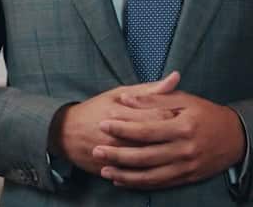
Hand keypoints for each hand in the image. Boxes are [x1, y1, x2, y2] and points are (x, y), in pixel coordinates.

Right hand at [50, 72, 181, 174]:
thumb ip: (149, 90)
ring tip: (175, 147)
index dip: (177, 115)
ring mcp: (113, 154)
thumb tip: (176, 77)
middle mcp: (117, 134)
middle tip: (185, 133)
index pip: (158, 114)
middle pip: (155, 137)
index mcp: (121, 112)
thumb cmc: (96, 109)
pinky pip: (136, 174)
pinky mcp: (110, 169)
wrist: (65, 133)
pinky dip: (151, 170)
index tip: (187, 114)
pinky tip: (162, 165)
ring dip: (164, 154)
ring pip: (147, 158)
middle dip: (173, 135)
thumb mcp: (120, 94)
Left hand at [92, 89, 245, 188]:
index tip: (103, 124)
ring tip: (104, 169)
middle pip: (144, 155)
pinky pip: (158, 184)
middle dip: (117, 154)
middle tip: (96, 150)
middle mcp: (183, 149)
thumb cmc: (207, 114)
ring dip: (124, 174)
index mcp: (182, 126)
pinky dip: (138, 184)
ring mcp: (185, 166)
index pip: (146, 129)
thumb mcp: (185, 100)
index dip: (122, 128)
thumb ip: (155, 98)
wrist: (236, 137)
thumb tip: (126, 99)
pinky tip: (122, 180)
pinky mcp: (186, 178)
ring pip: (149, 175)